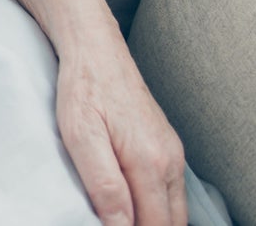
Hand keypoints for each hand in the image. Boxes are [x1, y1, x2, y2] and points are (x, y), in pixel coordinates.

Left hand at [56, 43, 185, 225]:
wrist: (95, 47)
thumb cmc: (83, 87)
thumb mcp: (81, 135)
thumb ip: (104, 184)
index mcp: (150, 162)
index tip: (106, 225)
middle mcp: (170, 160)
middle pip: (170, 223)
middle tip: (111, 221)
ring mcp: (172, 153)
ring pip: (174, 210)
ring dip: (153, 221)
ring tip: (120, 215)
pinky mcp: (167, 146)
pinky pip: (170, 191)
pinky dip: (156, 205)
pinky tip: (132, 202)